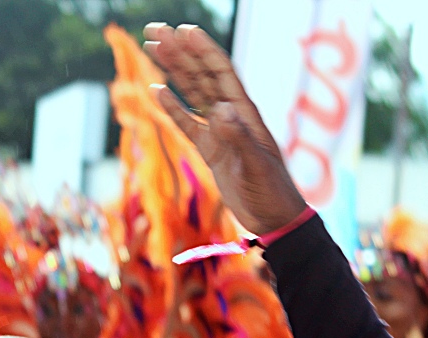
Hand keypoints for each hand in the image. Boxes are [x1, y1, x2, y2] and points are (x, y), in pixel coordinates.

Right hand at [143, 23, 305, 235]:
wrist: (275, 218)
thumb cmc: (271, 192)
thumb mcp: (255, 165)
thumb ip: (237, 136)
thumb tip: (219, 109)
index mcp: (244, 112)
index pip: (220, 71)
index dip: (202, 49)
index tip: (181, 30)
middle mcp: (231, 115)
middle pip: (202, 74)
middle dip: (180, 50)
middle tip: (154, 29)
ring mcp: (220, 132)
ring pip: (193, 92)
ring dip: (174, 69)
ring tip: (153, 48)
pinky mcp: (211, 150)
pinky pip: (188, 123)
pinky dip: (172, 107)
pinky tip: (157, 91)